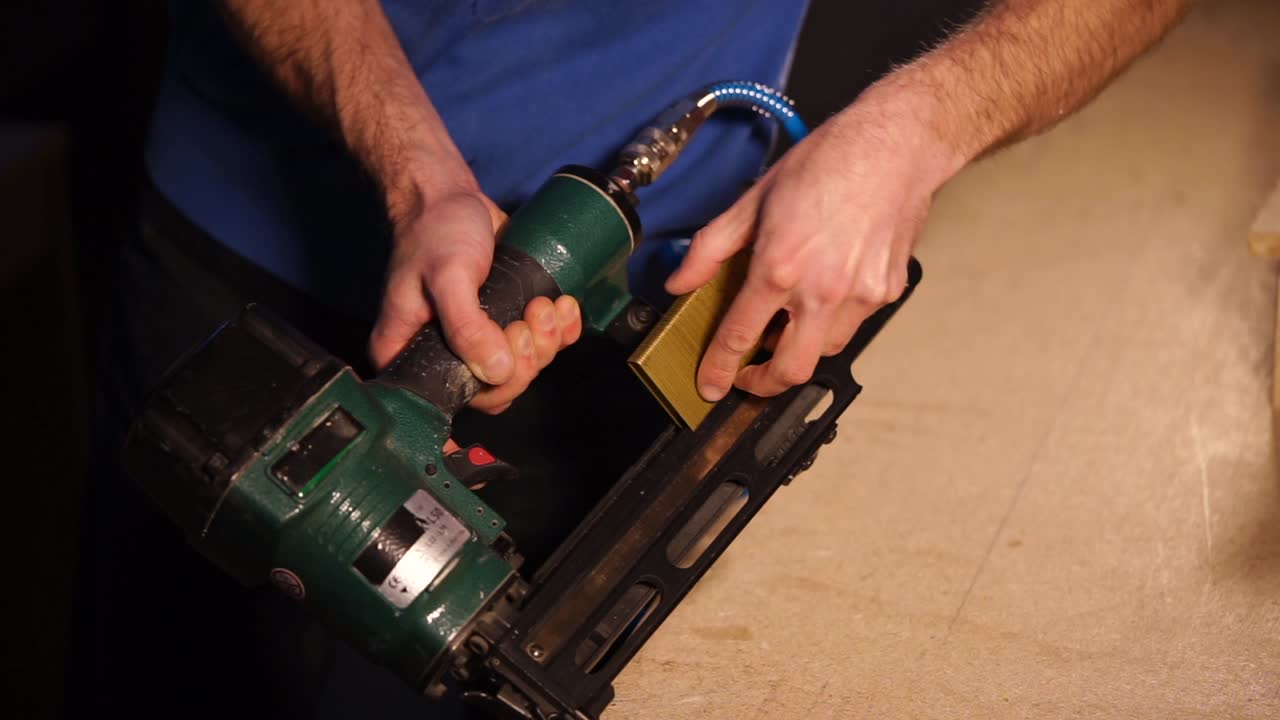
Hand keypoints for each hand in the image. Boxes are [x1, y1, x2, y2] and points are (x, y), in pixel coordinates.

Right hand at [369, 189, 582, 413]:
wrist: (451, 197)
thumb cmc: (435, 231)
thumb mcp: (448, 276)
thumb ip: (466, 326)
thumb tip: (497, 371)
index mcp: (410, 355)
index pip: (458, 398)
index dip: (495, 385)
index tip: (508, 344)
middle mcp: (445, 355)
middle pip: (500, 386)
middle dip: (528, 355)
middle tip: (530, 315)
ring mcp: (479, 341)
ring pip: (525, 366)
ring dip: (547, 339)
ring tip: (543, 303)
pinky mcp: (507, 321)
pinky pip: (543, 344)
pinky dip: (561, 329)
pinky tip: (563, 304)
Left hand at [664, 82, 962, 400]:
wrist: (895, 147)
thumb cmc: (827, 163)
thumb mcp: (753, 199)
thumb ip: (711, 247)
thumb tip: (680, 281)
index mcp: (780, 266)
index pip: (739, 335)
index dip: (719, 369)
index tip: (711, 386)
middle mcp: (822, 289)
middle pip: (790, 370)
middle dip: (763, 384)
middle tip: (749, 376)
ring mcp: (860, 294)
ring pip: (824, 351)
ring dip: (800, 348)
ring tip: (787, 324)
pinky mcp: (887, 291)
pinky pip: (854, 324)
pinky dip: (833, 320)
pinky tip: (825, 292)